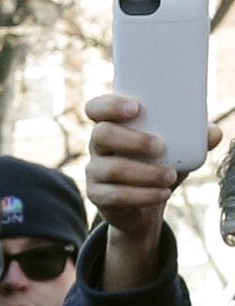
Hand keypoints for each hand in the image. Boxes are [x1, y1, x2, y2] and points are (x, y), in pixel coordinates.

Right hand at [84, 94, 221, 289]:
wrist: (147, 201)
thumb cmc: (159, 163)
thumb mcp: (177, 147)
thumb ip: (193, 136)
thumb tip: (212, 133)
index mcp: (113, 124)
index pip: (96, 108)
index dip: (110, 105)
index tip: (136, 108)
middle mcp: (98, 145)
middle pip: (102, 134)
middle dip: (132, 140)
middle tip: (161, 147)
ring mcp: (94, 171)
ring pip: (111, 168)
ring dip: (144, 172)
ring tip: (169, 176)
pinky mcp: (97, 195)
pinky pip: (115, 195)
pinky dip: (143, 195)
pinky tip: (163, 193)